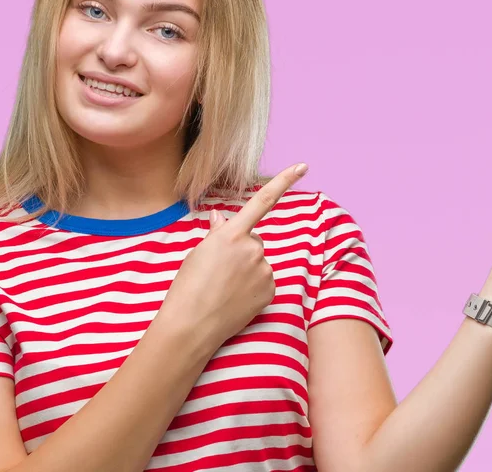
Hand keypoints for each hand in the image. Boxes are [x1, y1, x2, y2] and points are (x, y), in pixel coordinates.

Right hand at [159, 163, 308, 346]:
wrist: (191, 325)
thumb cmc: (188, 286)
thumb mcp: (198, 252)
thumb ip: (217, 234)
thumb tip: (221, 219)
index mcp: (232, 234)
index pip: (263, 200)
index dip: (284, 181)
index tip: (303, 167)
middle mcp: (253, 248)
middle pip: (254, 240)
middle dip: (242, 250)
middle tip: (220, 271)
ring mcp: (264, 270)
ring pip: (259, 261)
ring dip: (247, 269)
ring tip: (225, 287)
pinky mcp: (270, 290)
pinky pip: (264, 280)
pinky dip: (253, 286)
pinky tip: (236, 297)